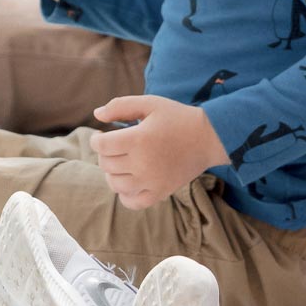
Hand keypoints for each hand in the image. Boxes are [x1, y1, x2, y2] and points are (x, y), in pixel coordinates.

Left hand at [89, 96, 231, 208]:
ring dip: (112, 172)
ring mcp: (151, 181)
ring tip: (122, 161)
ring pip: (115, 184)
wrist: (209, 138)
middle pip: (106, 164)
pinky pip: (132, 202)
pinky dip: (125, 194)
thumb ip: (120, 106)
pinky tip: (130, 181)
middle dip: (105, 153)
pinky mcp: (160, 192)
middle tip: (116, 145)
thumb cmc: (177, 118)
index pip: (101, 146)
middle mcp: (142, 163)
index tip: (101, 135)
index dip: (96, 139)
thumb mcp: (150, 104)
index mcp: (138, 139)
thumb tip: (97, 114)